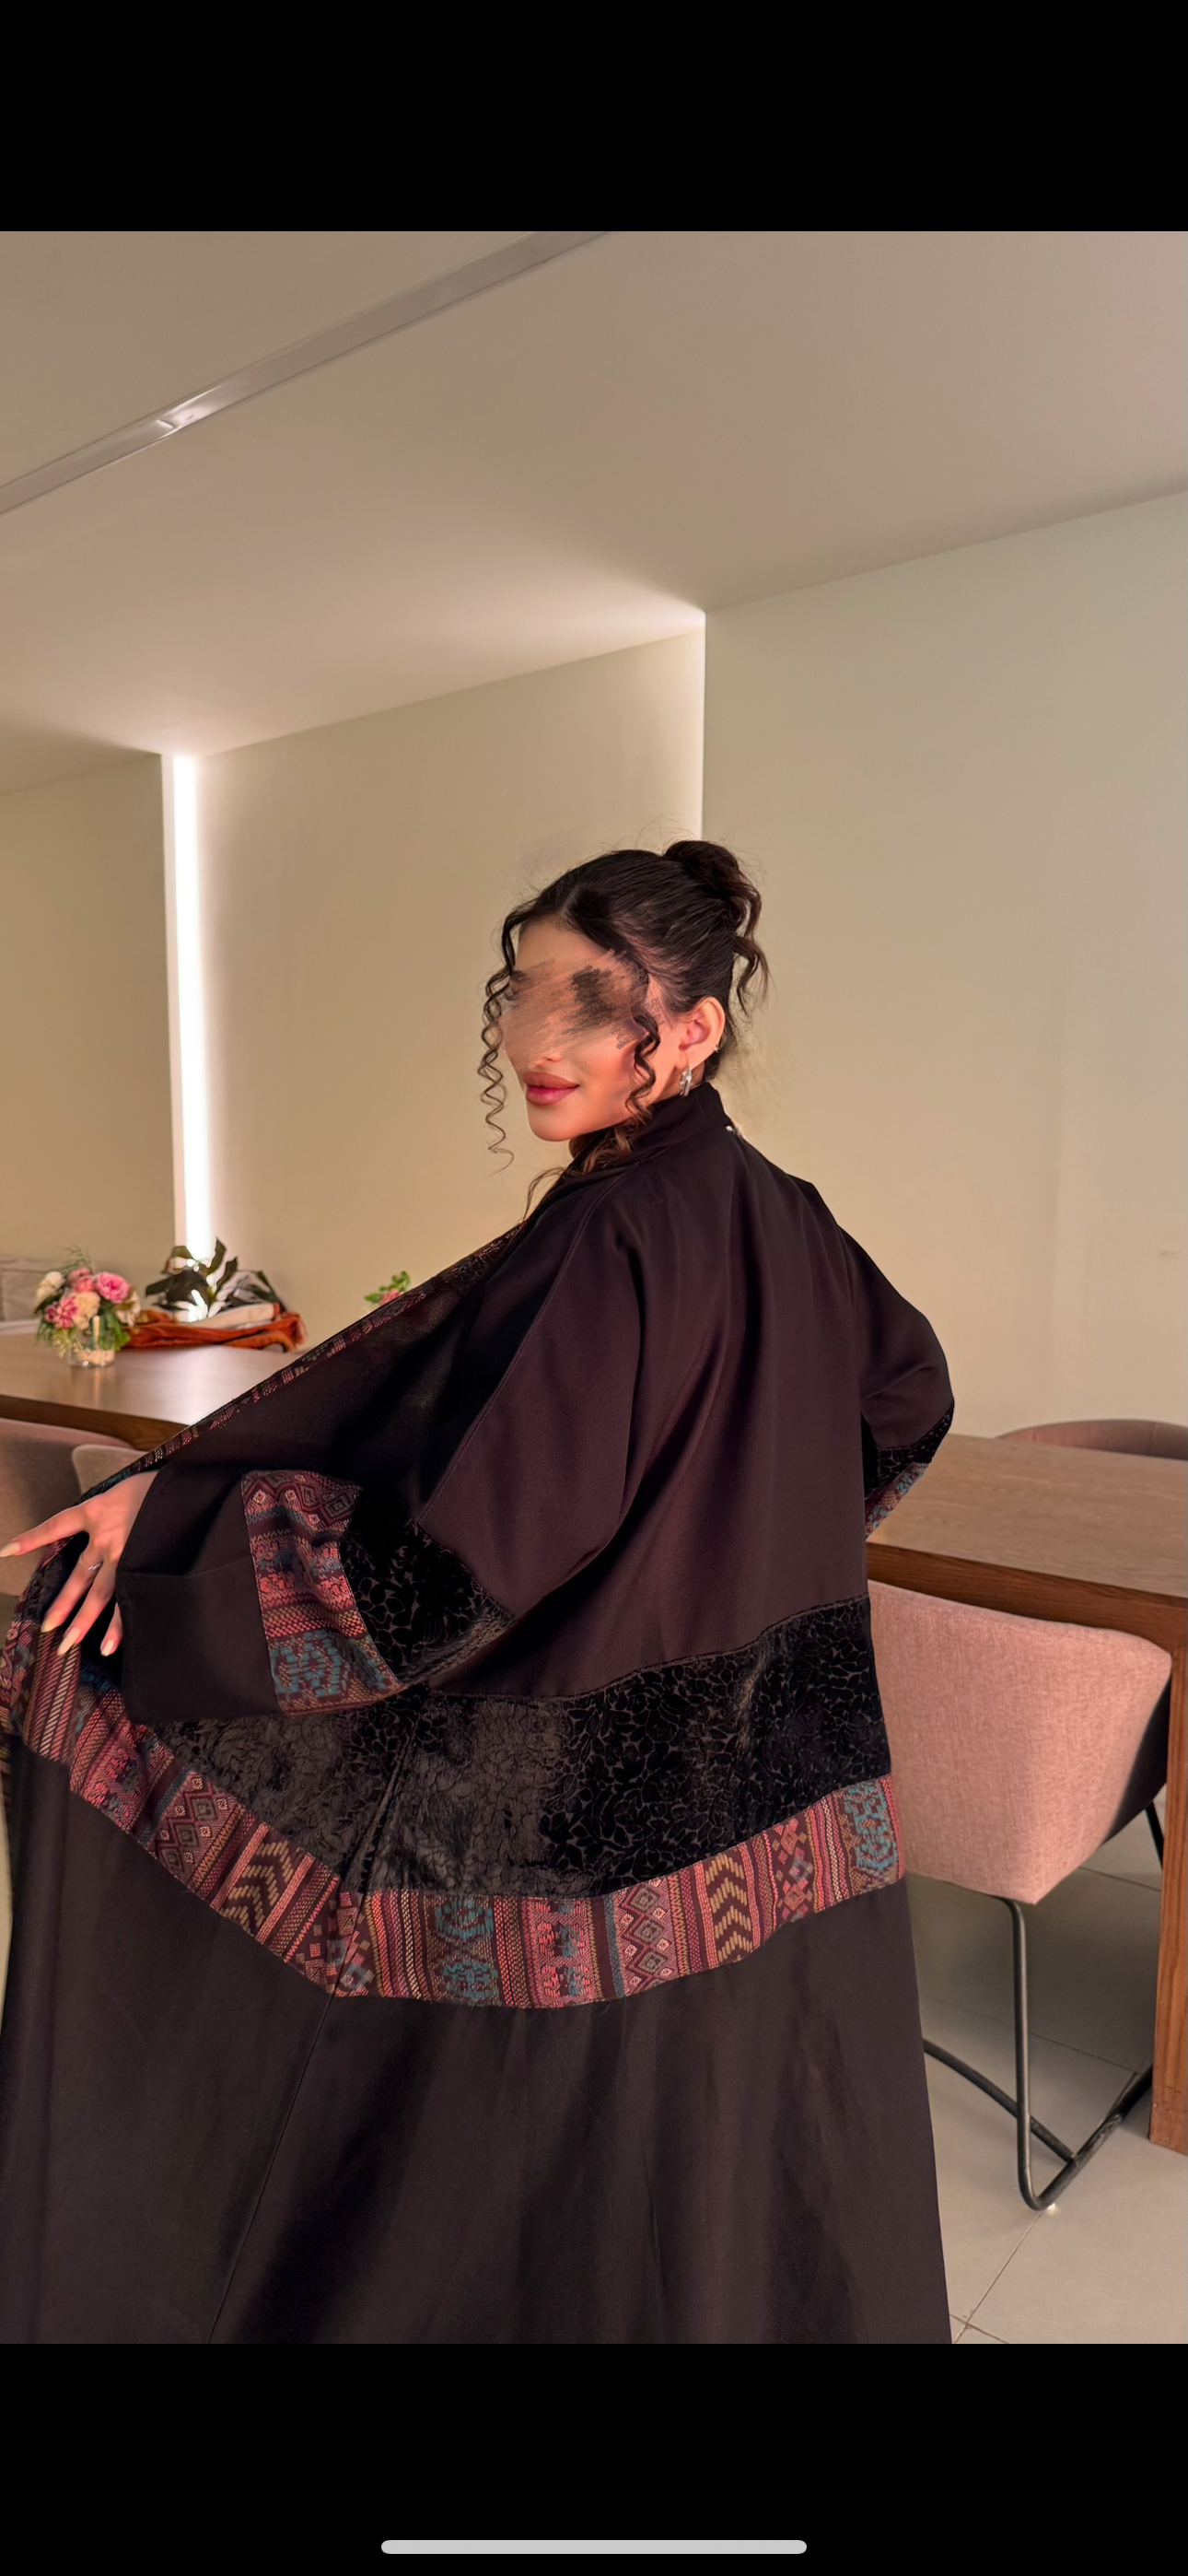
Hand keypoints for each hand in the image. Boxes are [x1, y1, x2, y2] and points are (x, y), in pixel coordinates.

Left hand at [0, 1471, 157, 1657]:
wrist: (191, 1487)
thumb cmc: (161, 1485)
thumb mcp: (128, 1487)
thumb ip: (115, 1508)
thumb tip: (112, 1525)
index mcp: (97, 1511)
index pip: (57, 1526)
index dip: (31, 1538)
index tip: (6, 1550)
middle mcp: (106, 1538)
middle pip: (79, 1578)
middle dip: (64, 1606)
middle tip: (50, 1631)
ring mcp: (126, 1556)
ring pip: (101, 1595)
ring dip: (86, 1622)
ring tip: (72, 1646)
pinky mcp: (146, 1566)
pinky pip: (130, 1599)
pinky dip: (121, 1625)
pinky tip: (110, 1647)